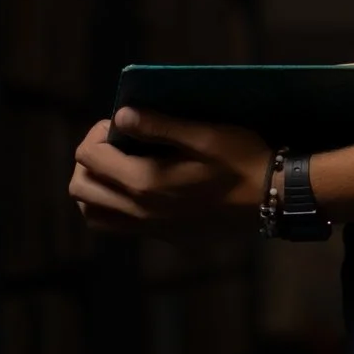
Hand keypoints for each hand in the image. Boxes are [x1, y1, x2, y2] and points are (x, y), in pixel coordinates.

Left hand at [70, 109, 268, 229]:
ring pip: (94, 215)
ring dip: (96, 188)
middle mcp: (140, 211)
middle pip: (81, 189)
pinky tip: (140, 188)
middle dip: (89, 161)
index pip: (89, 158)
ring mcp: (151, 229)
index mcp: (145, 182)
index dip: (96, 134)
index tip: (120, 124)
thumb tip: (122, 116)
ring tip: (119, 168)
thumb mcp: (204, 135)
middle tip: (116, 145)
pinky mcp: (165, 237)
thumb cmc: (242, 160)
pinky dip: (114, 207)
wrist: (273, 199)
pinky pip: (119, 227)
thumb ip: (158, 126)